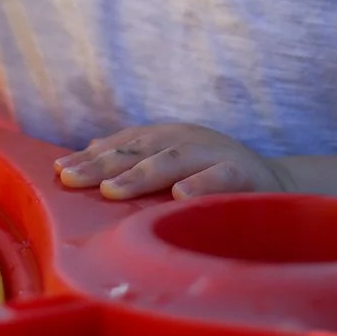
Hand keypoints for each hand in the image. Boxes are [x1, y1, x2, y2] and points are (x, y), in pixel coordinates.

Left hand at [54, 123, 292, 199]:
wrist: (278, 188)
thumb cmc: (213, 180)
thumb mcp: (172, 168)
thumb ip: (136, 160)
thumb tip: (88, 152)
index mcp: (166, 138)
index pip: (121, 146)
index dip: (90, 157)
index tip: (58, 171)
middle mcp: (186, 140)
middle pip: (138, 149)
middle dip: (102, 164)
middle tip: (71, 178)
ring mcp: (215, 154)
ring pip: (174, 160)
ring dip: (141, 175)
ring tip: (112, 191)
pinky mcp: (245, 174)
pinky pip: (222, 178)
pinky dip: (201, 185)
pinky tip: (180, 197)